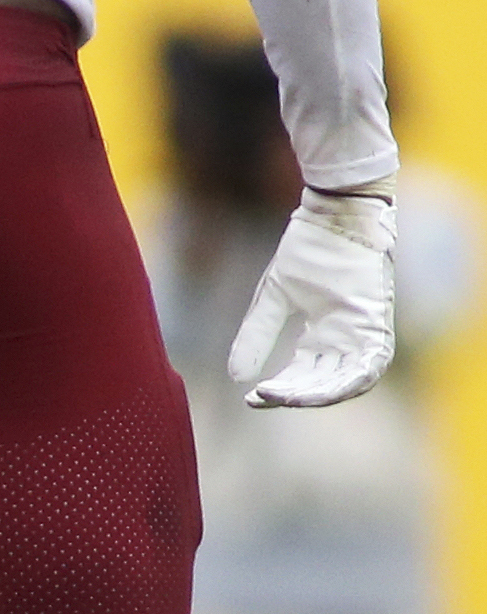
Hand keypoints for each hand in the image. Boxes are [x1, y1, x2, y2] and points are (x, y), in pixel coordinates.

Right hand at [230, 185, 397, 408]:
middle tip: (266, 396)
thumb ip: (256, 337)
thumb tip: (237, 377)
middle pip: (323, 384)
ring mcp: (362, 331)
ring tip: (289, 398)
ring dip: (320, 396)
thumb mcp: (274, 298)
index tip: (250, 398)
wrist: (338, 215)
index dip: (277, 392)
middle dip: (294, 396)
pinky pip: (371, 366)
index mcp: (321, 334)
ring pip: (347, 382)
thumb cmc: (309, 249)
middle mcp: (344, 338)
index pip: (300, 377)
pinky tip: (326, 391)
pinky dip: (350, 382)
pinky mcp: (377, 323)